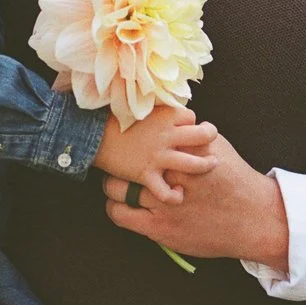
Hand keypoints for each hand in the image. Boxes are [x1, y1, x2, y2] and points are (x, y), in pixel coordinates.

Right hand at [95, 105, 218, 205]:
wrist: (94, 135)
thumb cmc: (117, 119)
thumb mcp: (142, 108)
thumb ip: (161, 112)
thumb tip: (175, 111)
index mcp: (165, 117)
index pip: (192, 117)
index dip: (192, 123)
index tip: (188, 128)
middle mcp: (166, 136)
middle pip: (204, 135)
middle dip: (211, 138)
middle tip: (211, 143)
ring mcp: (158, 156)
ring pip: (194, 164)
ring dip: (205, 165)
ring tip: (210, 165)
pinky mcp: (146, 174)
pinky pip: (166, 191)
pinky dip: (174, 196)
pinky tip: (178, 194)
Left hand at [101, 134, 289, 270]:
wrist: (252, 219)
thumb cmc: (236, 181)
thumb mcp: (217, 148)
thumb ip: (192, 135)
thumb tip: (175, 121)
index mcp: (181, 151)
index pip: (143, 136)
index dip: (131, 136)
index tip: (125, 138)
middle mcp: (169, 174)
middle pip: (126, 161)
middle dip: (118, 159)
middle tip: (115, 159)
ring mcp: (163, 202)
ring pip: (117, 187)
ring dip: (112, 183)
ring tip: (113, 182)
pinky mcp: (159, 227)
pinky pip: (122, 214)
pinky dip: (115, 207)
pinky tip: (117, 204)